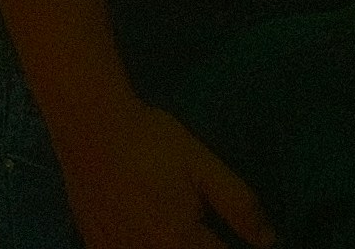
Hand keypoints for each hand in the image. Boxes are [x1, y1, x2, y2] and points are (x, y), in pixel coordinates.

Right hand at [42, 97, 276, 248]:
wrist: (87, 119)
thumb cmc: (148, 138)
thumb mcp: (202, 164)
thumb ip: (239, 204)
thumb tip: (267, 240)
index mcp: (179, 239)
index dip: (232, 246)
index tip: (230, 237)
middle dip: (199, 246)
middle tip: (201, 229)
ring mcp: (115, 247)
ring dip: (169, 246)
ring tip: (174, 230)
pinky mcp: (93, 238)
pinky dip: (136, 246)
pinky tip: (141, 235)